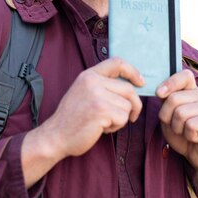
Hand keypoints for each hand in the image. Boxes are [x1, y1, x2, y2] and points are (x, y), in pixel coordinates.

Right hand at [21, 57, 144, 186]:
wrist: (56, 135)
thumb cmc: (73, 117)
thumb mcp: (84, 92)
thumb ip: (102, 85)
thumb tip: (132, 86)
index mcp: (89, 75)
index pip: (117, 63)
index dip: (133, 71)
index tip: (140, 82)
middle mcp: (93, 81)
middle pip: (128, 89)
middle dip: (134, 105)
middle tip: (130, 116)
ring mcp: (97, 95)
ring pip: (127, 106)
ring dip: (121, 118)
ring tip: (104, 122)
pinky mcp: (101, 110)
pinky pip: (123, 118)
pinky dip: (116, 126)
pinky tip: (102, 128)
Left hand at [156, 70, 197, 172]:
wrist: (196, 155)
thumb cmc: (181, 133)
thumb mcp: (168, 116)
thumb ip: (166, 102)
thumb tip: (160, 91)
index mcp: (191, 91)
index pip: (184, 75)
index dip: (170, 83)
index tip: (159, 94)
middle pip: (174, 98)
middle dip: (167, 116)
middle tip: (175, 125)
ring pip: (181, 113)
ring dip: (177, 128)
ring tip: (186, 132)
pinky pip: (191, 125)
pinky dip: (188, 135)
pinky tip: (196, 137)